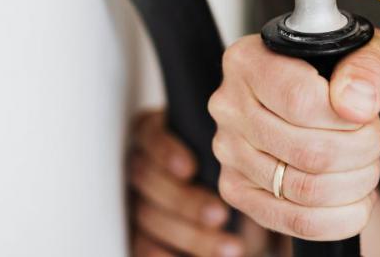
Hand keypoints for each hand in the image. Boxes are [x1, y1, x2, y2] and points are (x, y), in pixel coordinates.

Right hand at [128, 109, 269, 256]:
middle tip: (220, 214)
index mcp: (156, 134)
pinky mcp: (141, 231)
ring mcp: (138, 199)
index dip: (166, 151)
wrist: (228, 206)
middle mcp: (141, 165)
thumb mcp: (224, 148)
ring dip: (191, 234)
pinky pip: (143, 244)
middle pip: (148, 180)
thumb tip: (240, 144)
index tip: (191, 168)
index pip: (151, 136)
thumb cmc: (224, 164)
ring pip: (149, 216)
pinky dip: (165, 254)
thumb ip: (224, 142)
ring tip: (231, 246)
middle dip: (185, 200)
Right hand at [208, 30, 379, 241]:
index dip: (347, 119)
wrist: (312, 95)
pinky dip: (338, 219)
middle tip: (373, 142)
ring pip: (304, 190)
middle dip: (360, 154)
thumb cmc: (331, 69)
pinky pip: (294, 221)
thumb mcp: (359, 47)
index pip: (300, 101)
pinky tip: (354, 200)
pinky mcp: (236, 189)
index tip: (366, 116)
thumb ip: (365, 67)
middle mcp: (229, 106)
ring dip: (354, 185)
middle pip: (308, 152)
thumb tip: (355, 105)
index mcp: (248, 62)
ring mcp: (228, 151)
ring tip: (365, 167)